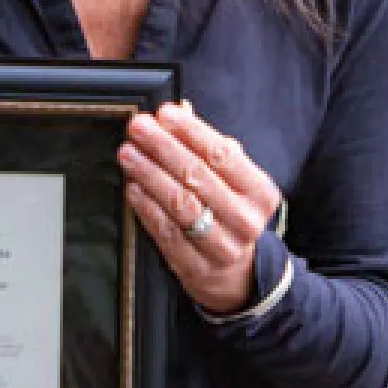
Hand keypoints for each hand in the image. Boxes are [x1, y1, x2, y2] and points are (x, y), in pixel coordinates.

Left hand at [118, 100, 282, 315]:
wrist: (237, 273)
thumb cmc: (230, 213)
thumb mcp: (233, 181)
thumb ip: (208, 148)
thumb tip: (178, 113)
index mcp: (260, 192)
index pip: (223, 154)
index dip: (191, 131)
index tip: (164, 113)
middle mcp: (245, 220)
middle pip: (198, 176)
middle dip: (162, 147)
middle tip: (137, 128)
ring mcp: (221, 246)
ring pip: (180, 204)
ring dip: (149, 175)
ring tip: (128, 154)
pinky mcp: (195, 267)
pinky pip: (166, 232)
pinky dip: (146, 207)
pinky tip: (132, 188)